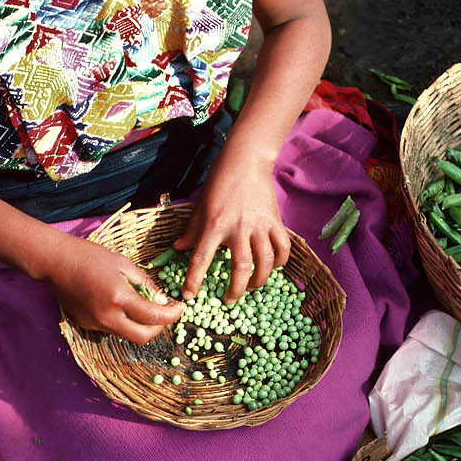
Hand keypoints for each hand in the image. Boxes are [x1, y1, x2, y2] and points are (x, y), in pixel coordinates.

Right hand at [43, 235, 182, 343]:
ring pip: (127, 335)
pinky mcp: (86, 325)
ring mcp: (95, 324)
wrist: (55, 262)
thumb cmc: (89, 256)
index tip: (180, 308)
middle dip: (159, 328)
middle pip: (143, 337)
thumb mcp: (123, 264)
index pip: (154, 316)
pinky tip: (118, 305)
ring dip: (140, 325)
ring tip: (141, 305)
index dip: (173, 315)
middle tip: (163, 313)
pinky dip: (123, 321)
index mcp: (119, 298)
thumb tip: (162, 300)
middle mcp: (107, 317)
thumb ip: (145, 284)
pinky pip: (112, 330)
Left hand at [175, 147, 290, 302]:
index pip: (201, 259)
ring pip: (265, 262)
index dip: (194, 280)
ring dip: (259, 280)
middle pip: (241, 268)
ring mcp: (259, 225)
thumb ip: (192, 230)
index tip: (189, 296)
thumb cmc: (219, 183)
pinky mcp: (275, 221)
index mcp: (215, 225)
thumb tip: (178, 248)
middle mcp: (238, 228)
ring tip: (252, 285)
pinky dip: (280, 261)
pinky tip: (273, 266)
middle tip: (230, 299)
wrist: (246, 161)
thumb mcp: (200, 206)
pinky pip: (283, 248)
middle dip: (235, 290)